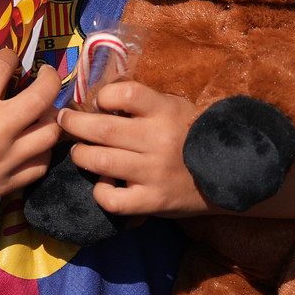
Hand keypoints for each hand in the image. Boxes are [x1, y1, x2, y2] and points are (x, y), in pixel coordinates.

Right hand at [0, 27, 61, 228]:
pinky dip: (42, 152)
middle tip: (47, 75)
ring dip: (51, 117)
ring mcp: (5, 159)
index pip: (4, 67)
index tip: (8, 58)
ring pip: (50, 133)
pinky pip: (40, 165)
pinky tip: (34, 143)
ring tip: (44, 110)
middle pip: (43, 96)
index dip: (9, 56)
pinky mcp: (5, 183)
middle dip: (51, 79)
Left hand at [57, 80, 211, 216]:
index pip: (123, 93)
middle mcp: (159, 139)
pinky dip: (100, 192)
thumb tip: (96, 96)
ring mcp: (155, 172)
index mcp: (164, 110)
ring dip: (81, 155)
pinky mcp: (153, 201)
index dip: (101, 96)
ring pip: (99, 161)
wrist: (228, 174)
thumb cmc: (189, 136)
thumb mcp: (173, 108)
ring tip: (82, 152)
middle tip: (65, 121)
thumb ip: (141, 102)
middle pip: (100, 129)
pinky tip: (104, 184)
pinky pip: (111, 199)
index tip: (95, 102)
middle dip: (73, 123)